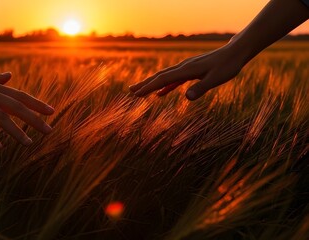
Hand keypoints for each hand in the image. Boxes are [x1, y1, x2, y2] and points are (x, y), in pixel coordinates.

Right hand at [129, 44, 245, 99]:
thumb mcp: (216, 79)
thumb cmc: (227, 66)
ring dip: (152, 85)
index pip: (162, 80)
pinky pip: (174, 80)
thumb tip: (186, 97)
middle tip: (131, 92)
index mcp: (186, 70)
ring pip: (164, 77)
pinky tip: (160, 93)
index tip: (136, 94)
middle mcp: (183, 67)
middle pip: (159, 77)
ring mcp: (186, 69)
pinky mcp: (191, 71)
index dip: (148, 88)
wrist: (235, 52)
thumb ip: (201, 88)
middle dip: (145, 85)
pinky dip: (165, 86)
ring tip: (140, 92)